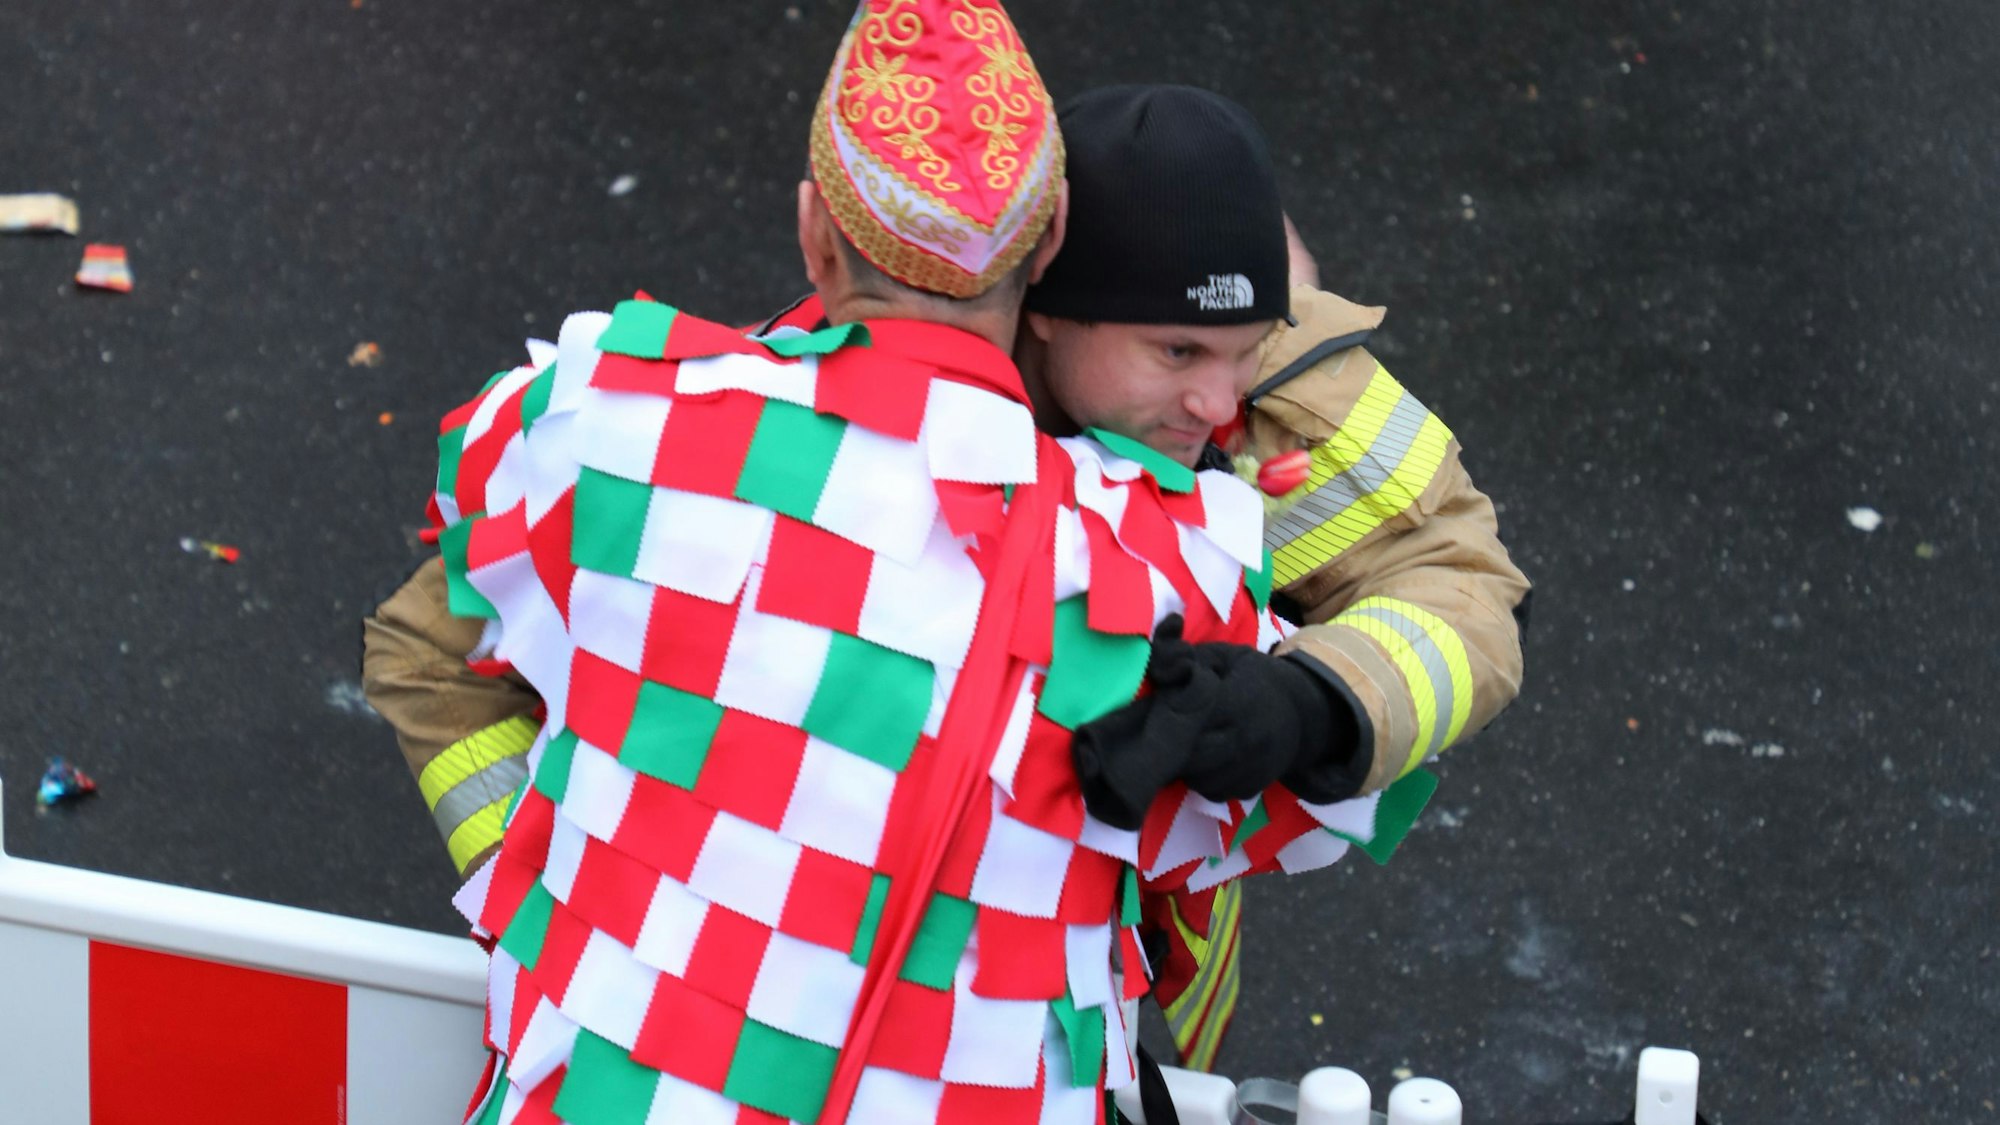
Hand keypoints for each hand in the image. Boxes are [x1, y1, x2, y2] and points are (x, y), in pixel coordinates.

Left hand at [1071, 616, 1368, 829]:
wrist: (1305, 714)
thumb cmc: (1254, 679)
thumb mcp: (1223, 656)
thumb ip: (1187, 652)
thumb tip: (1158, 638)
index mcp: (1237, 702)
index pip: (1190, 716)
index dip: (1164, 717)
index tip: (1146, 712)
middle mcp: (1245, 742)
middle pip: (1187, 753)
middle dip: (1166, 744)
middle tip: (1150, 731)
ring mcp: (1247, 770)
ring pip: (1195, 777)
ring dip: (1180, 764)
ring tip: (1178, 742)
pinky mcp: (1247, 790)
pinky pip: (1210, 790)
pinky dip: (1199, 777)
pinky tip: (1201, 758)